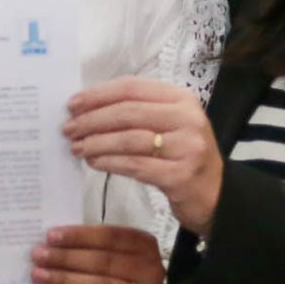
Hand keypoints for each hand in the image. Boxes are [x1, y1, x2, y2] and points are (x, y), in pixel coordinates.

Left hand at [31, 224, 180, 283]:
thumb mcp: (123, 264)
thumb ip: (98, 251)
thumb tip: (55, 243)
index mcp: (146, 247)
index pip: (111, 236)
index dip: (80, 235)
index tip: (51, 235)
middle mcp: (151, 271)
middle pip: (103, 261)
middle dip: (66, 257)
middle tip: (38, 255)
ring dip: (65, 279)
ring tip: (39, 275)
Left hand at [62, 77, 221, 235]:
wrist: (216, 195)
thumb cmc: (184, 157)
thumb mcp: (170, 126)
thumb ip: (138, 113)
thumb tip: (89, 109)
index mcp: (182, 99)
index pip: (132, 88)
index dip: (98, 94)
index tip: (72, 104)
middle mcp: (187, 119)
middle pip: (128, 112)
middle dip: (92, 120)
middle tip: (68, 129)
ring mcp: (186, 147)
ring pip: (129, 139)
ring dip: (96, 143)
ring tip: (76, 148)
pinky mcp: (180, 176)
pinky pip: (135, 165)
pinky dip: (109, 163)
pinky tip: (94, 163)